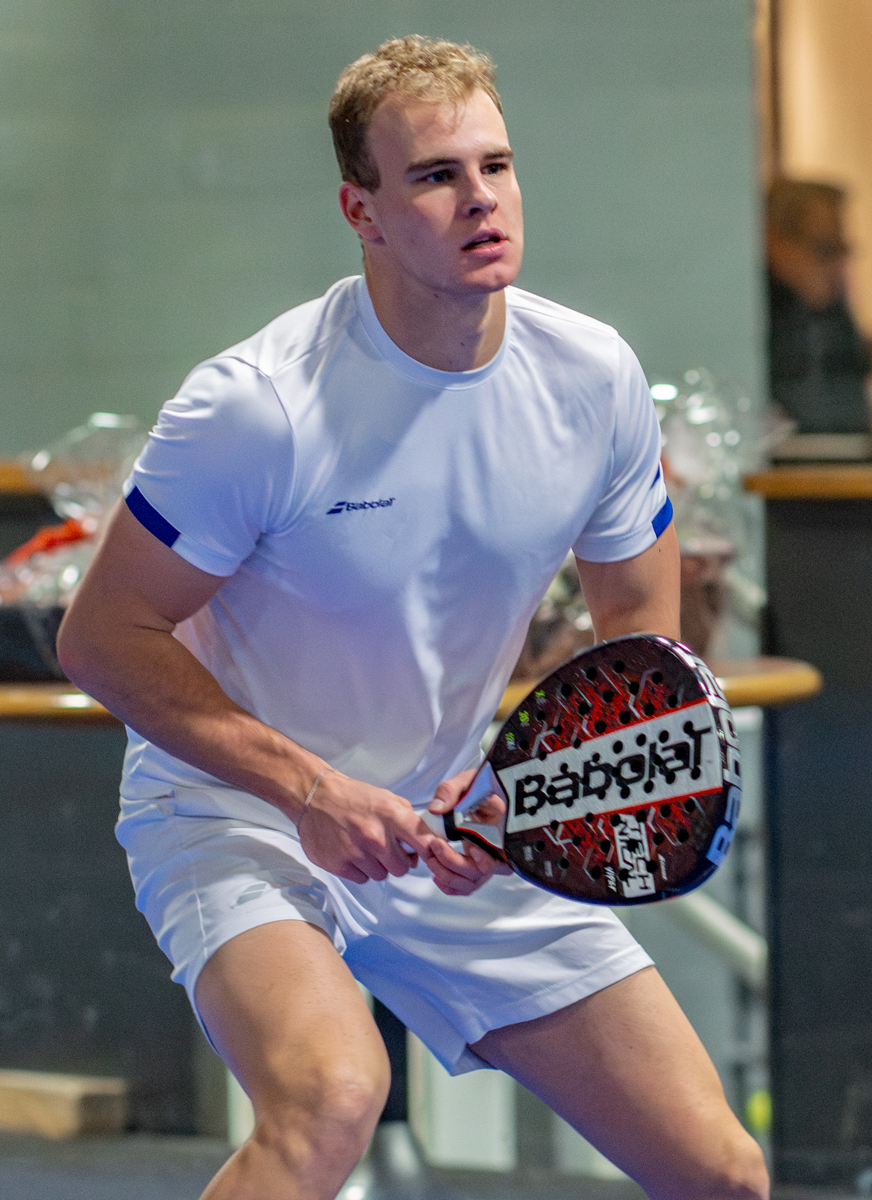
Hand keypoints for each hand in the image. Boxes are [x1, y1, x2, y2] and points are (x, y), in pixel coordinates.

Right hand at [297, 770, 483, 890]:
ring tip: (365, 847)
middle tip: (387, 849)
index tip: (429, 855)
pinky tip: (352, 852)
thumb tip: (426, 840)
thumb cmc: (354, 797)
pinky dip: (359, 869)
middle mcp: (375, 836)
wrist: (316, 797)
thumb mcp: (387, 798)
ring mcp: (356, 852)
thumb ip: (408, 819)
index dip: (430, 852)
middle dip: (398, 861)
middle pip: (403, 868)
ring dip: (377, 865)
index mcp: (391, 816)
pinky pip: (362, 879)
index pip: (425, 843)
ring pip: (381, 875)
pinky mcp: (338, 864)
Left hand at [427, 768, 513, 895]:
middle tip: (435, 845)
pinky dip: (450, 885)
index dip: (485, 861)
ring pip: (471, 882)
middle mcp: (498, 850)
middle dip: (454, 863)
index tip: (471, 850)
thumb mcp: (466, 782)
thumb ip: (450, 791)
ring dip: (448, 875)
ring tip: (431, 859)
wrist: (481, 794)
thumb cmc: (478, 788)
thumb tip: (436, 809)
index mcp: (502, 830)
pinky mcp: (476, 866)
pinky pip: (466, 885)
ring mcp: (487, 860)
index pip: (501, 856)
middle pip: (480, 873)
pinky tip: (437, 874)